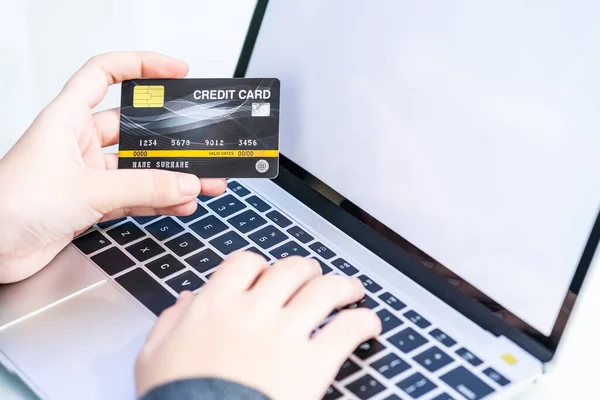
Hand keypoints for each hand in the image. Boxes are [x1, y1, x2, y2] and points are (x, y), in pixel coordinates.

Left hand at [0, 52, 225, 282]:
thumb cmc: (10, 206)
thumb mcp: (86, 189)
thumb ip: (141, 186)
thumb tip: (184, 182)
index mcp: (66, 119)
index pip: (105, 74)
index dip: (141, 66)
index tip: (175, 71)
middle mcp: (77, 143)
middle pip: (133, 128)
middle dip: (169, 138)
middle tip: (199, 142)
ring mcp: (86, 174)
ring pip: (137, 168)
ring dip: (169, 176)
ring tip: (201, 182)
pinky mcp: (91, 203)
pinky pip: (133, 196)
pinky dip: (157, 201)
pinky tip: (179, 204)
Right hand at [135, 252, 381, 399]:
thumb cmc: (178, 399)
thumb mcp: (154, 357)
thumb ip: (170, 322)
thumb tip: (187, 300)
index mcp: (216, 305)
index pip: (245, 263)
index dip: (261, 265)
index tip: (268, 274)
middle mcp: (254, 310)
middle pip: (291, 269)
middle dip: (306, 270)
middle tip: (313, 277)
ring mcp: (286, 333)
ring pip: (325, 290)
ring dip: (343, 285)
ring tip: (351, 290)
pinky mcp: (313, 362)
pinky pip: (347, 329)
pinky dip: (363, 321)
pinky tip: (368, 324)